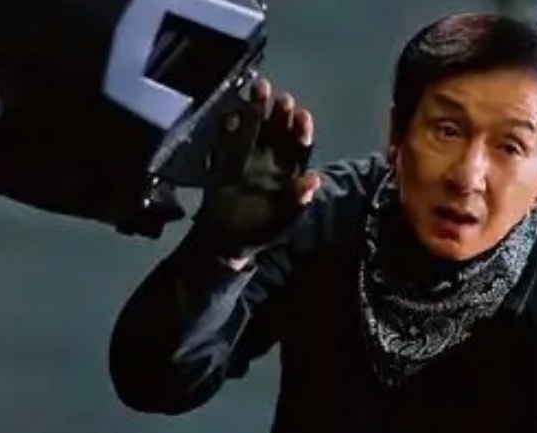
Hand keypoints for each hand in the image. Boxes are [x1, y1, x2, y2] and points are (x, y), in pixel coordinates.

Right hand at [202, 76, 320, 249]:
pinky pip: (225, 139)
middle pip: (277, 130)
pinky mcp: (223, 160)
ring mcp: (245, 157)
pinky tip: (230, 115)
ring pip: (253, 127)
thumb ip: (296, 202)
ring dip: (256, 108)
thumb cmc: (258, 232)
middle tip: (281, 97)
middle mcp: (269, 159)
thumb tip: (314, 180)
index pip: (298, 146)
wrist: (224, 241)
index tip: (302, 116)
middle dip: (280, 112)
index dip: (301, 130)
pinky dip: (227, 126)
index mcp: (287, 172)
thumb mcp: (281, 221)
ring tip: (259, 87)